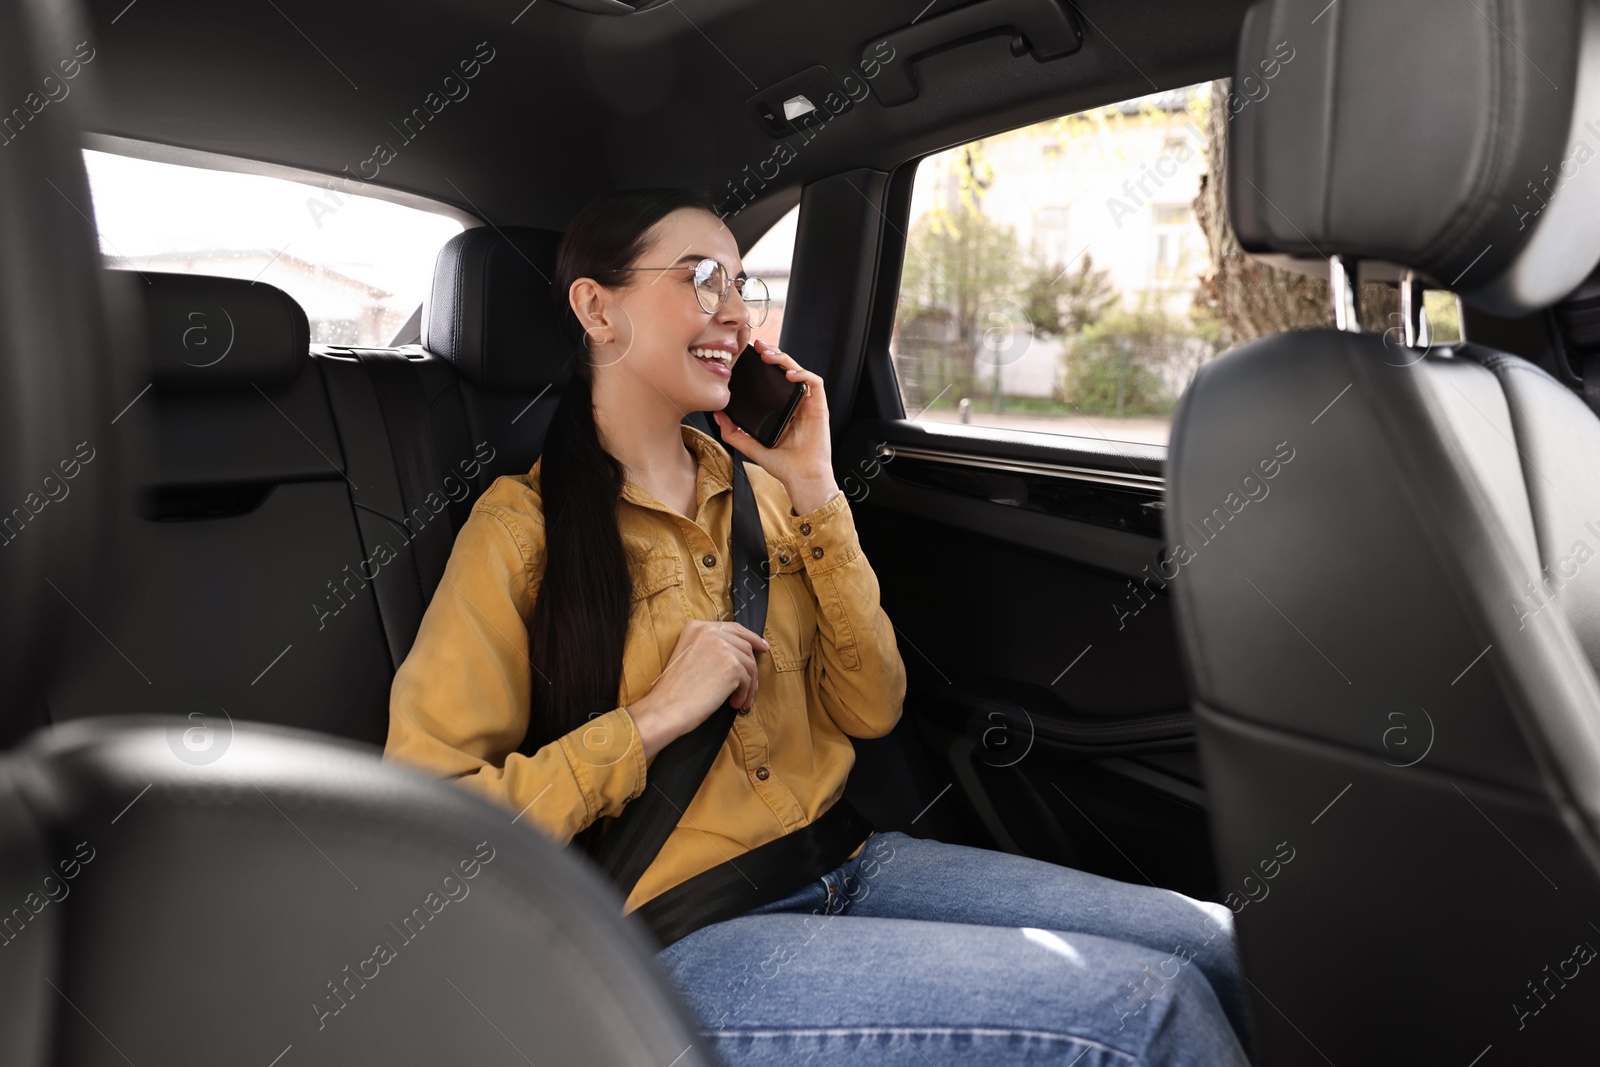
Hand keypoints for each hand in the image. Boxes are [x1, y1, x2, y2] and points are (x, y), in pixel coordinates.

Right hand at [627, 619, 769, 759]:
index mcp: (697, 626)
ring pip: (750, 664)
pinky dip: (744, 694)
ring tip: (739, 700)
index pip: (733, 628)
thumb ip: (712, 647)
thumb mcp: (690, 655)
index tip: (762, 647)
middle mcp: (710, 631)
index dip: (751, 638)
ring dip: (748, 685)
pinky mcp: (732, 665)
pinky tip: (733, 703)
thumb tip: (744, 652)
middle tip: (751, 687)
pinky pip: (748, 680)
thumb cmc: (677, 689)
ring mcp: (722, 646)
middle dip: (750, 668)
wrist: (667, 707)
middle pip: (745, 646)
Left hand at [712, 340, 839, 512]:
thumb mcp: (751, 446)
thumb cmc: (783, 465)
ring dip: (785, 359)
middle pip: (786, 369)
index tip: (747, 356)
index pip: (772, 379)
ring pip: (799, 371)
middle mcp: (795, 403)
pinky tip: (789, 374)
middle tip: (758, 346)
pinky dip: (803, 374)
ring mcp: (808, 404)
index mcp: (781, 409)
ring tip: (769, 355)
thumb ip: (733, 432)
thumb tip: (717, 416)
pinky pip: (815, 383)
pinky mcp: (820, 407)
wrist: (801, 478)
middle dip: (772, 353)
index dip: (762, 365)